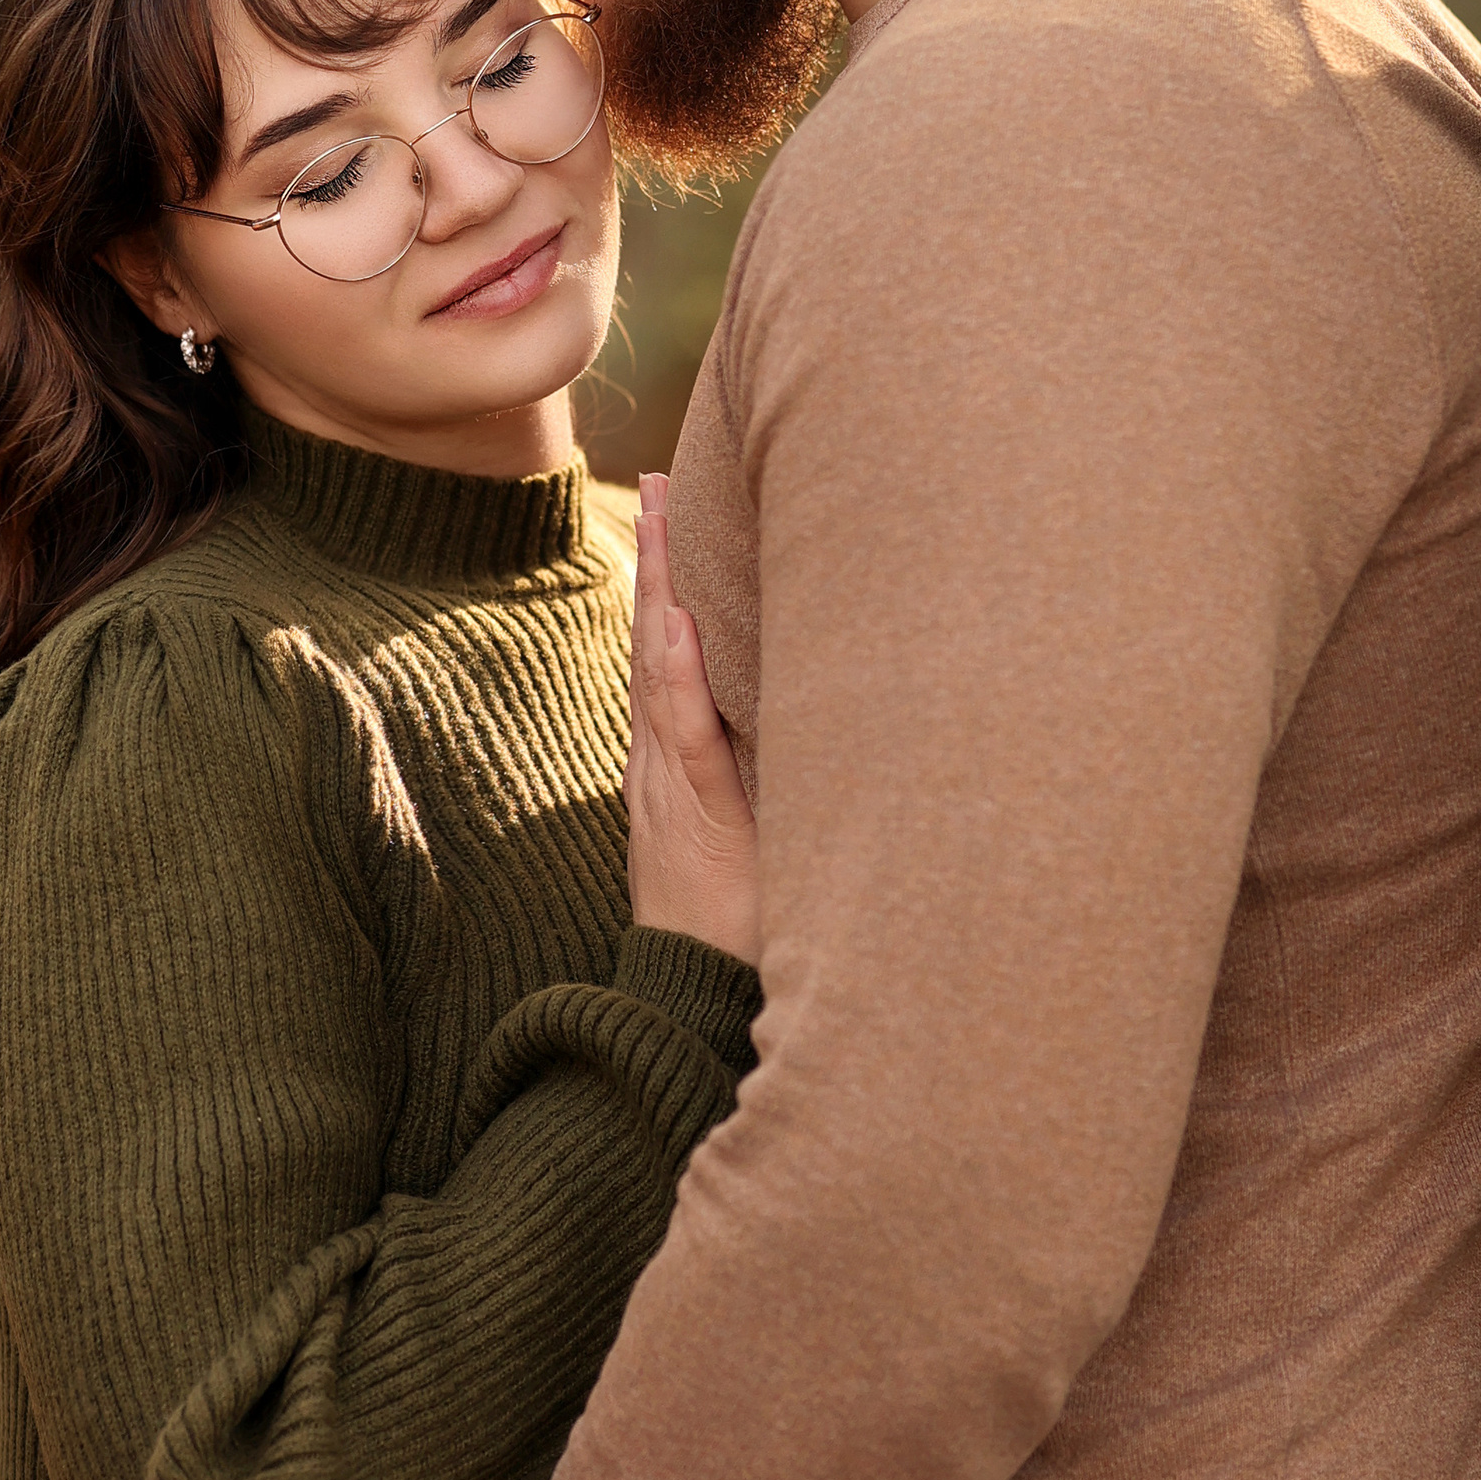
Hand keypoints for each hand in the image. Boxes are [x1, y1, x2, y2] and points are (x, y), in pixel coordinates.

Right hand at [625, 474, 759, 963]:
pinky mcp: (695, 820)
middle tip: (664, 479)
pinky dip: (679, 683)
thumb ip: (767, 778)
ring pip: (662, 672)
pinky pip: (686, 742)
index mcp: (677, 760)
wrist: (693, 1000)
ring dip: (662, 592)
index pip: (668, 653)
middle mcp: (664, 762)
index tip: (676, 509)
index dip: (671, 581)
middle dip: (660, 559)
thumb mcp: (755, 833)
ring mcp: (672, 786)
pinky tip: (680, 628)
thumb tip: (823, 720)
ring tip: (664, 517)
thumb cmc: (740, 923)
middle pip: (656, 639)